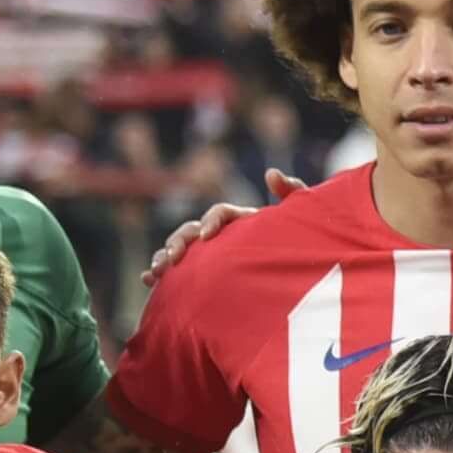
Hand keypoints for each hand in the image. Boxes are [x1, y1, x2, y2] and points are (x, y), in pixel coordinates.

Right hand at [144, 167, 306, 287]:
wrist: (304, 278)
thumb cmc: (305, 245)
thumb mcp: (304, 219)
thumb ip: (292, 193)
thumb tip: (270, 173)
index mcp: (243, 221)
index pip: (221, 213)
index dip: (212, 221)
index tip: (208, 237)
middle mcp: (223, 236)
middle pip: (192, 230)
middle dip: (179, 241)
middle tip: (174, 258)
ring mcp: (211, 256)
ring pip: (180, 250)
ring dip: (164, 256)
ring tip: (156, 271)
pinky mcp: (203, 276)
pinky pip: (178, 273)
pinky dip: (161, 274)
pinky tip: (148, 280)